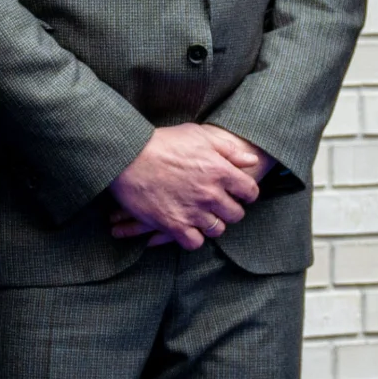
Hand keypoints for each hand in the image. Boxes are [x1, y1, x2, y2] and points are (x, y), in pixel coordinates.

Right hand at [106, 122, 266, 247]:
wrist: (126, 156)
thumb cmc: (162, 142)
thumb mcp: (198, 135)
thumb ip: (228, 149)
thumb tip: (251, 160)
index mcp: (220, 171)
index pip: (249, 191)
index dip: (245, 193)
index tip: (237, 193)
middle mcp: (210, 194)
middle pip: (235, 214)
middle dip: (229, 209)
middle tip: (217, 205)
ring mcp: (192, 211)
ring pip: (216, 229)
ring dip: (211, 224)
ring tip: (201, 217)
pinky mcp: (173, 225)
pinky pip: (194, 242)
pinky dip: (192, 238)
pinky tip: (186, 229)